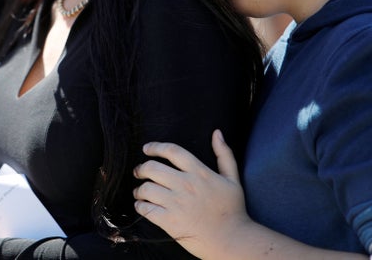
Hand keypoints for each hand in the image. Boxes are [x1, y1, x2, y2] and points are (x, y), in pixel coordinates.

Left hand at [133, 129, 250, 258]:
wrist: (232, 240)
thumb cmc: (233, 210)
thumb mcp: (233, 179)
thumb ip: (224, 154)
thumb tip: (217, 133)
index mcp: (199, 172)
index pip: (172, 151)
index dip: (156, 147)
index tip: (146, 148)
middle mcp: (185, 185)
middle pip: (152, 168)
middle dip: (141, 168)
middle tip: (138, 171)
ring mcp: (176, 203)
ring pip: (146, 189)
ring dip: (138, 189)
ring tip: (138, 191)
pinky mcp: (170, 221)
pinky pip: (146, 209)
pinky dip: (140, 206)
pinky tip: (141, 206)